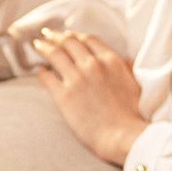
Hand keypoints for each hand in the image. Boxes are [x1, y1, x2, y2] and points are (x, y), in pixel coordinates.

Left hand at [33, 28, 147, 165]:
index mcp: (111, 60)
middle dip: (56, 36)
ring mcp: (77, 79)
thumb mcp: (134, 83)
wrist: (123, 136)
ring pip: (55, 54)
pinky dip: (41, 71)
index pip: (88, 39)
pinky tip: (39, 70)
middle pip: (69, 42)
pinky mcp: (64, 95)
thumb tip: (122, 60)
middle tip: (47, 34)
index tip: (66, 35)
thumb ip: (125, 67)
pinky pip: (46, 77)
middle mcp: (93, 65)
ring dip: (44, 47)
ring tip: (37, 45)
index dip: (74, 35)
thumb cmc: (133, 114)